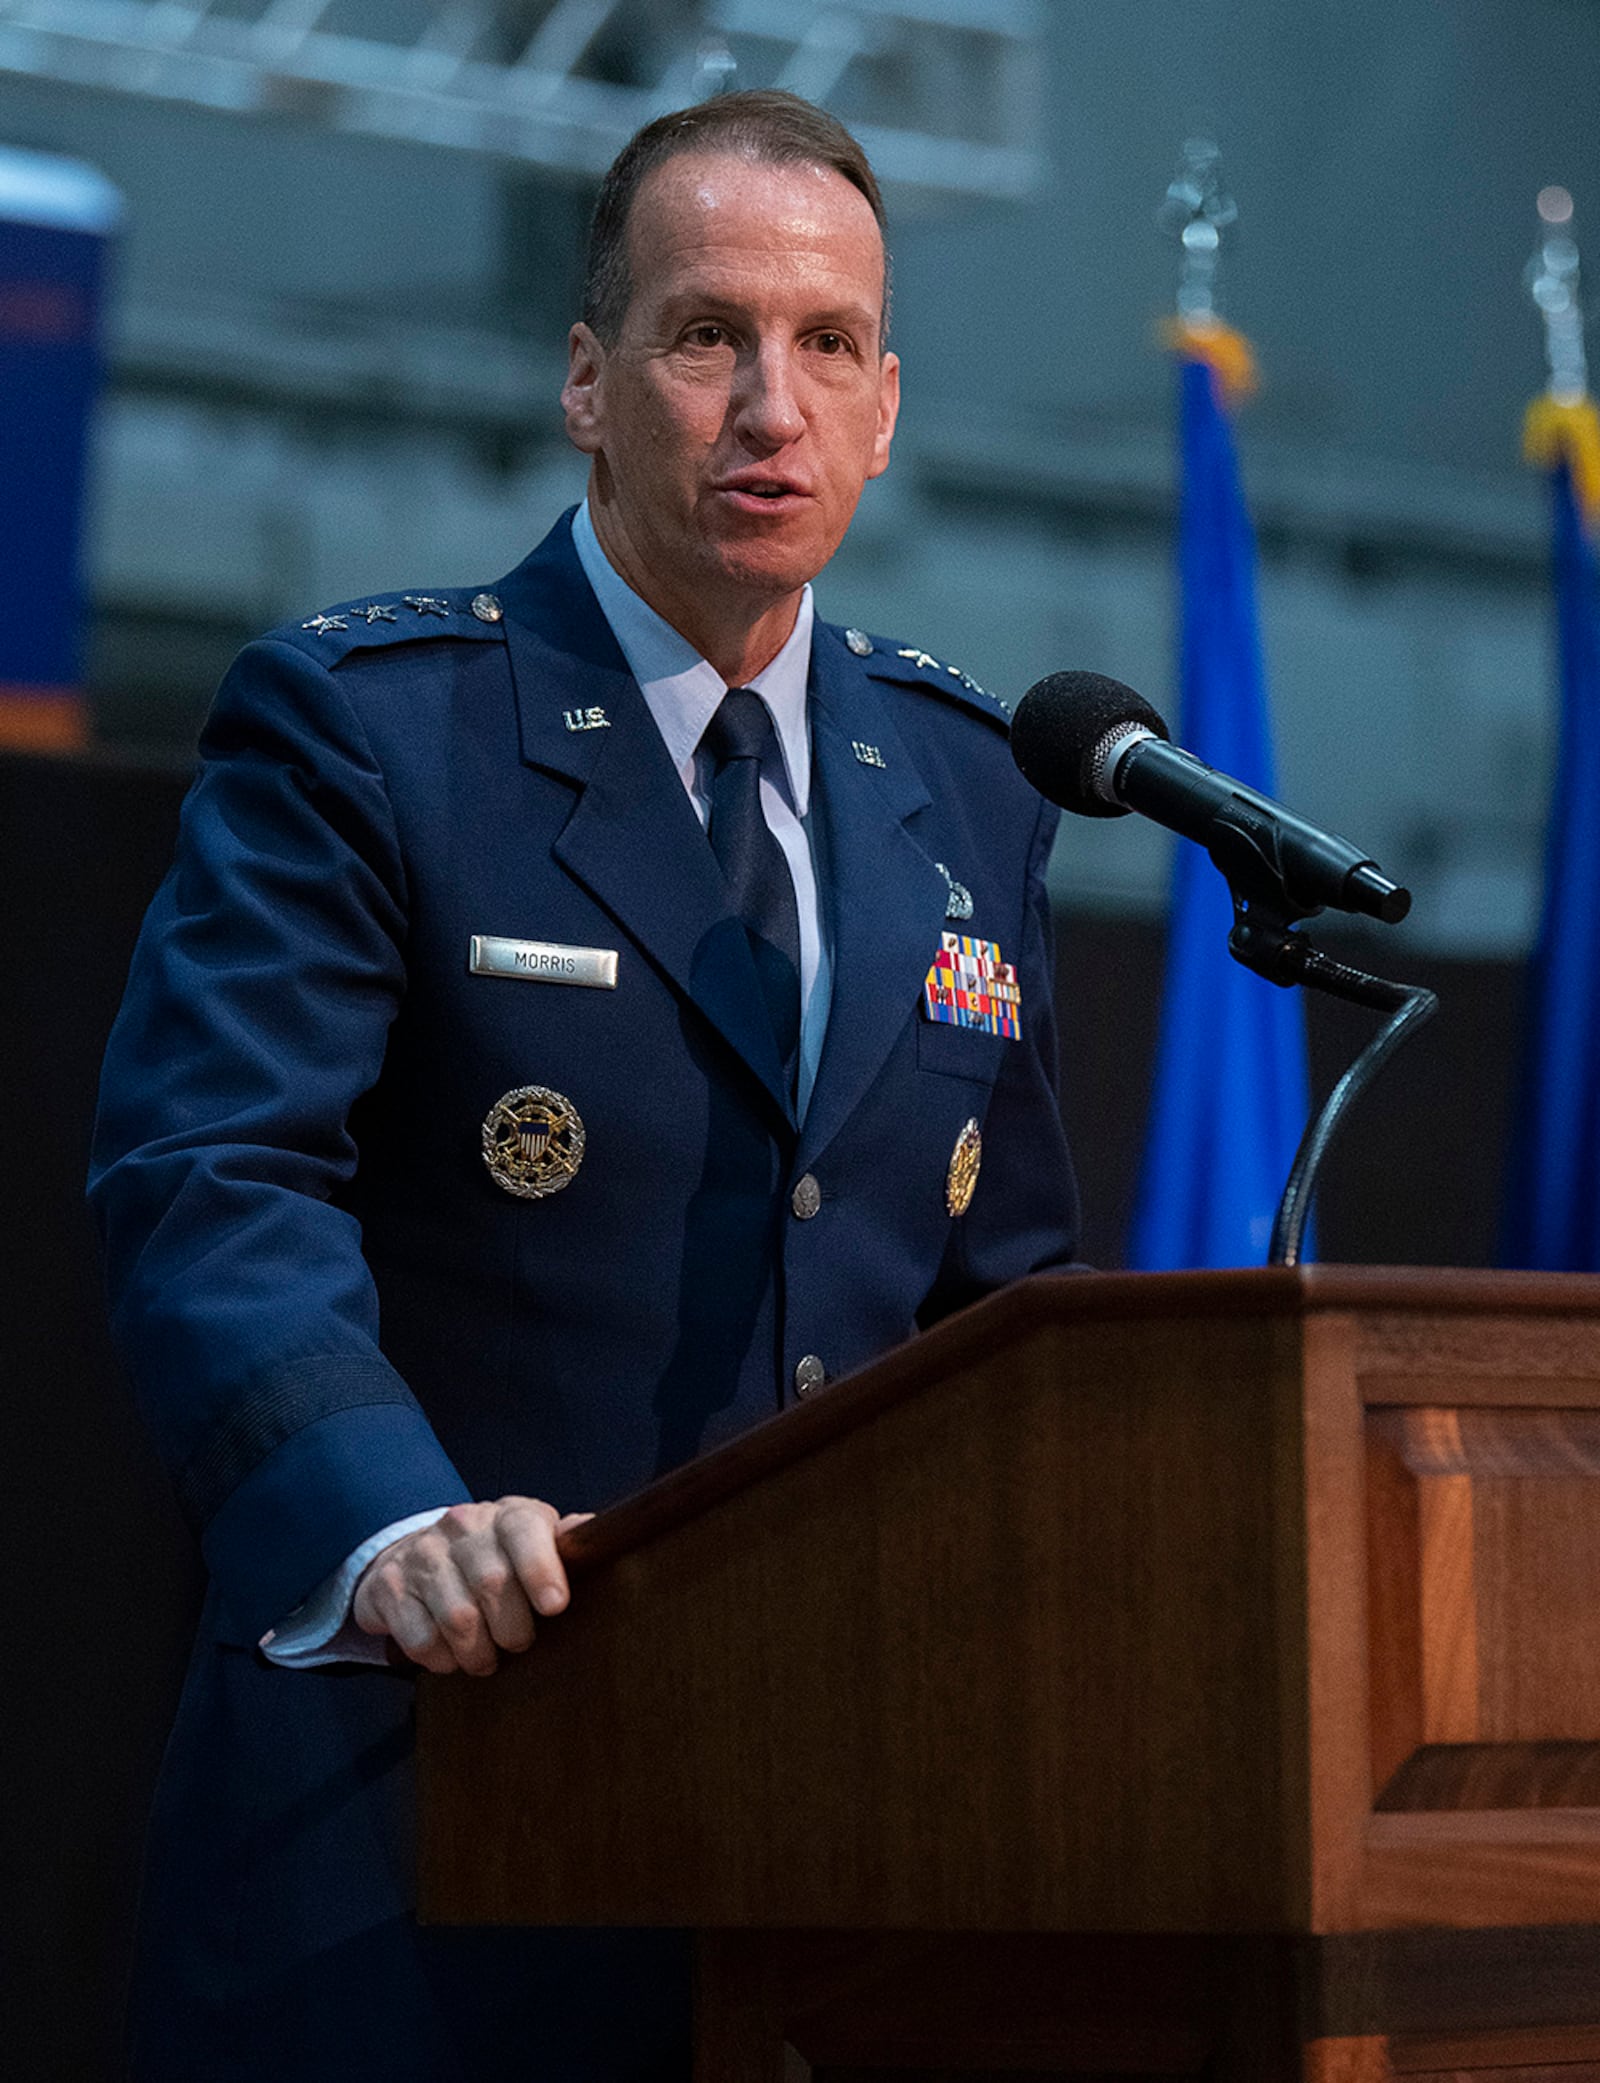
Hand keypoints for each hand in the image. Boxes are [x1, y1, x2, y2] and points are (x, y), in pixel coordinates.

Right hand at [352, 1495, 590, 1675]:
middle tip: (519, 1643)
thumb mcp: (533, 1541)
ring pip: (457, 1618)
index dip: (541, 1569)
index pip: (525, 1531)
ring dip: (478, 1652)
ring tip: (486, 1658)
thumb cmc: (494, 1554)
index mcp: (507, 1515)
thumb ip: (565, 1543)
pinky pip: (420, 1639)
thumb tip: (598, 1534)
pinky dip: (441, 1659)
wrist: (416, 1551)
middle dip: (513, 1629)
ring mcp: (422, 1554)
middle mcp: (462, 1527)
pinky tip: (451, 1655)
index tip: (554, 1606)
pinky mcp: (388, 1587)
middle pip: (493, 1584)